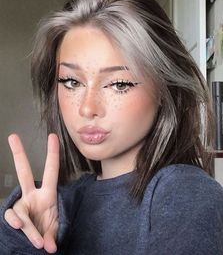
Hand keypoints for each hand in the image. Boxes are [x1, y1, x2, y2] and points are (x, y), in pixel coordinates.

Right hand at [4, 133, 59, 252]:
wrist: (36, 244)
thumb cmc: (48, 230)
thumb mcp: (54, 229)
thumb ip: (52, 235)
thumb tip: (49, 248)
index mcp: (47, 193)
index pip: (51, 170)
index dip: (52, 153)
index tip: (52, 136)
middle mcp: (32, 195)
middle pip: (24, 171)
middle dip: (18, 154)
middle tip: (12, 136)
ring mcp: (21, 205)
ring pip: (19, 209)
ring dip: (28, 226)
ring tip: (37, 241)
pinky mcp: (13, 216)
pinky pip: (12, 218)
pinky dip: (18, 226)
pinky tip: (20, 231)